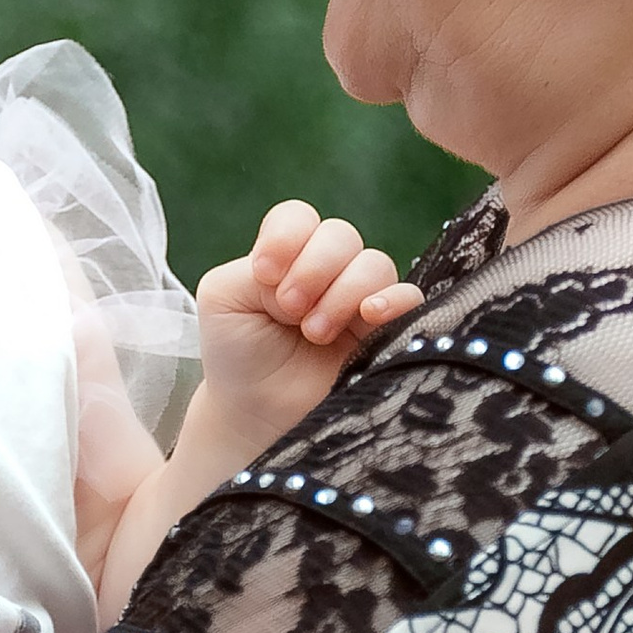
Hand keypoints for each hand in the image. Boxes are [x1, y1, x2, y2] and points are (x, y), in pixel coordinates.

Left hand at [192, 201, 421, 455]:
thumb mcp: (223, 299)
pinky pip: (409, 298)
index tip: (264, 274)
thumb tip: (298, 273)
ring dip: (341, 293)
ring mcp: (360, 298)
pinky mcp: (388, 330)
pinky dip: (392, 299)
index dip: (285, 238)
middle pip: (339, 235)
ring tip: (314, 332)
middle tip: (289, 309)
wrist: (259, 414)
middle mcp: (327, 270)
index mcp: (287, 255)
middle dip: (312, 269)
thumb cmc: (239, 354)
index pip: (299, 218)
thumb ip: (252, 269)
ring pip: (373, 263)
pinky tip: (368, 316)